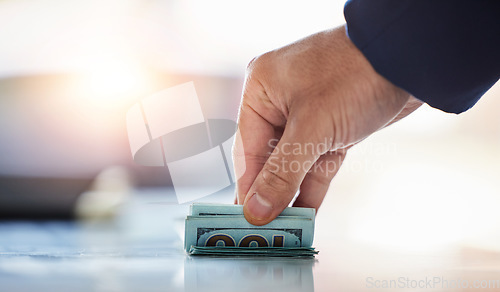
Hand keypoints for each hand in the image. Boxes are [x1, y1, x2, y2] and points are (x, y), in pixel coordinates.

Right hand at [233, 25, 419, 225]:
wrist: (410, 58)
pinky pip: (315, 161)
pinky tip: (306, 212)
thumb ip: (282, 172)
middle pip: (268, 158)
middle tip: (264, 230)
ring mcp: (307, 114)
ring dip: (291, 193)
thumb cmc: (354, 75)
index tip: (246, 220)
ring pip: (293, 162)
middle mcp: (280, 101)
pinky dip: (312, 185)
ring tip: (285, 228)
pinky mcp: (332, 126)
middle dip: (270, 193)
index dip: (247, 187)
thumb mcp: (312, 127)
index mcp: (261, 90)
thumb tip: (257, 209)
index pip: (246, 148)